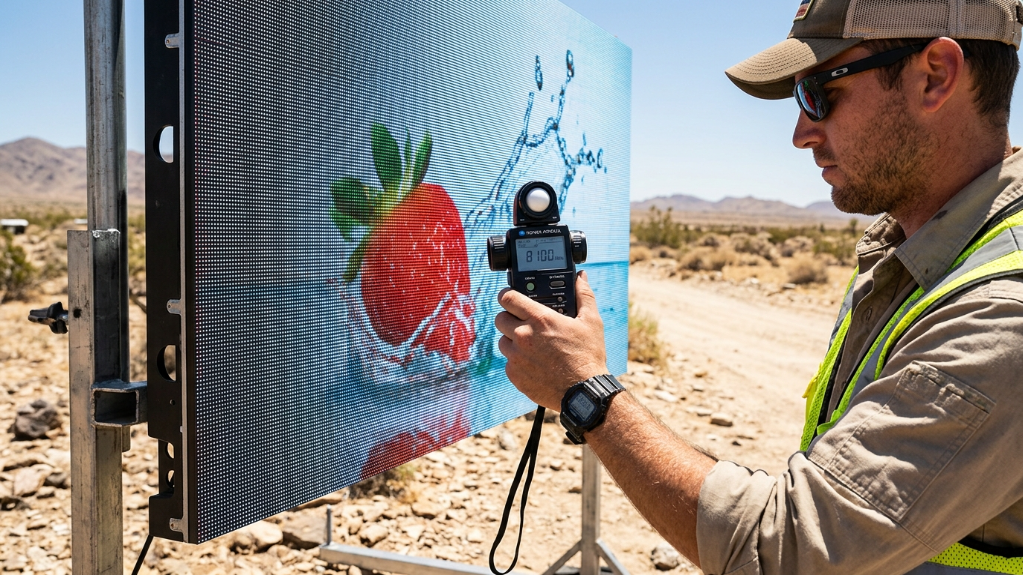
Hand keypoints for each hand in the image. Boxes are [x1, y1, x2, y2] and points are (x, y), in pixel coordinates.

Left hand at [495, 270, 608, 410]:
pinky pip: (508, 363)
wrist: (584, 392)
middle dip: (510, 319)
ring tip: (532, 347)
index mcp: (539, 319)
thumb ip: (584, 296)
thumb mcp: (591, 322)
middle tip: (524, 324)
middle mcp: (523, 336)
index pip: (507, 297)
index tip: (510, 297)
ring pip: (503, 341)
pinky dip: (517, 362)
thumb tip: (581, 277)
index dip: (507, 295)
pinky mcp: (514, 375)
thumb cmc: (588, 356)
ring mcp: (516, 357)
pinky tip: (534, 364)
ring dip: (513, 341)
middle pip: (500, 318)